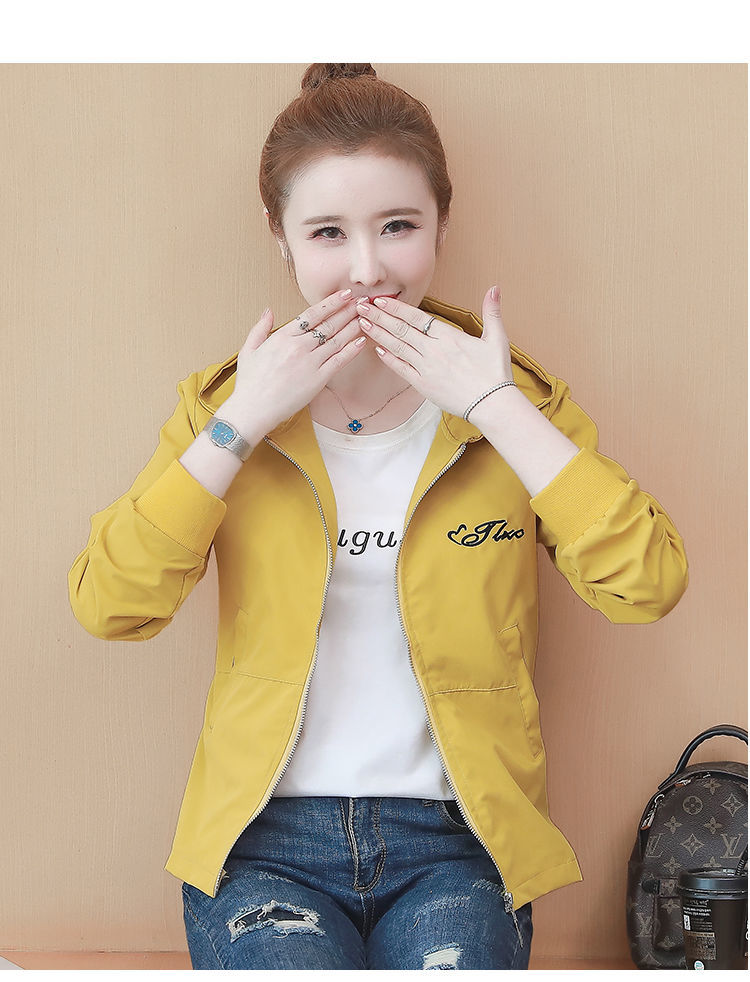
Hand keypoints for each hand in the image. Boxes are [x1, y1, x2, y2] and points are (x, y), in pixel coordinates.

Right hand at [226, 290, 365, 439]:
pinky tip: (361, 341)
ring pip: (337, 340)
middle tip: (362, 301)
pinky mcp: (318, 380)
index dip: (331, 302)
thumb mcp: (249, 350)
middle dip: (348, 311)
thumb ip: (260, 328)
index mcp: (282, 337)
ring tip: (365, 316)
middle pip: (328, 324)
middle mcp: (298, 347)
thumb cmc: (250, 383)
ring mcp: (309, 363)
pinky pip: (339, 361)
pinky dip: (351, 350)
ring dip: (353, 327)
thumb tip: (269, 311)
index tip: (344, 294)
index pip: (312, 314)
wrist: (253, 409)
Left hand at [355, 286, 513, 418]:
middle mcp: (434, 350)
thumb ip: (492, 312)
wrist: (492, 404)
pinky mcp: (423, 385)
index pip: (417, 317)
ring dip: (378, 334)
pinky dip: (389, 359)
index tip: (380, 300)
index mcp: (449, 337)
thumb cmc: (496, 372)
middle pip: (401, 330)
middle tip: (360, 306)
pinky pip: (402, 369)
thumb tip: (495, 287)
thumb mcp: (497, 339)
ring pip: (397, 347)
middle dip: (379, 317)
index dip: (396, 308)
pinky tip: (377, 351)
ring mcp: (426, 368)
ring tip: (362, 323)